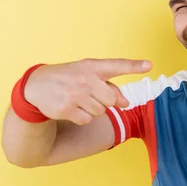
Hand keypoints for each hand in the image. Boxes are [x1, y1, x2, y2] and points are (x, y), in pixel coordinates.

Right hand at [23, 58, 152, 124]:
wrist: (37, 85)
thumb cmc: (71, 78)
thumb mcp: (89, 75)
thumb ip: (110, 86)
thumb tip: (126, 103)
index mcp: (93, 67)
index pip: (117, 65)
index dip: (134, 66)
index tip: (149, 65)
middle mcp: (85, 79)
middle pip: (111, 100)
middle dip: (105, 101)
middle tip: (90, 94)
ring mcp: (75, 95)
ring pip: (100, 112)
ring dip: (93, 109)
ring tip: (78, 99)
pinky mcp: (66, 109)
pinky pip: (87, 120)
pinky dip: (82, 118)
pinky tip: (72, 108)